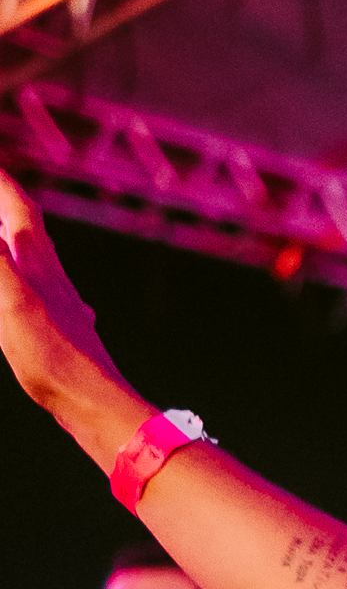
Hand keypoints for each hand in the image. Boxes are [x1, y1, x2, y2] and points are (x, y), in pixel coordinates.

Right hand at [0, 169, 126, 418]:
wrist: (96, 405)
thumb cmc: (54, 358)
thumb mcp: (13, 304)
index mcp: (39, 264)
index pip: (18, 208)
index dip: (1, 184)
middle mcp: (54, 278)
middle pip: (26, 229)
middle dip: (4, 205)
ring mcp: (60, 304)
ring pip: (34, 260)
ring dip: (13, 242)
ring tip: (1, 233)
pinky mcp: (61, 330)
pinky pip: (35, 291)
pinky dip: (20, 280)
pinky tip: (25, 294)